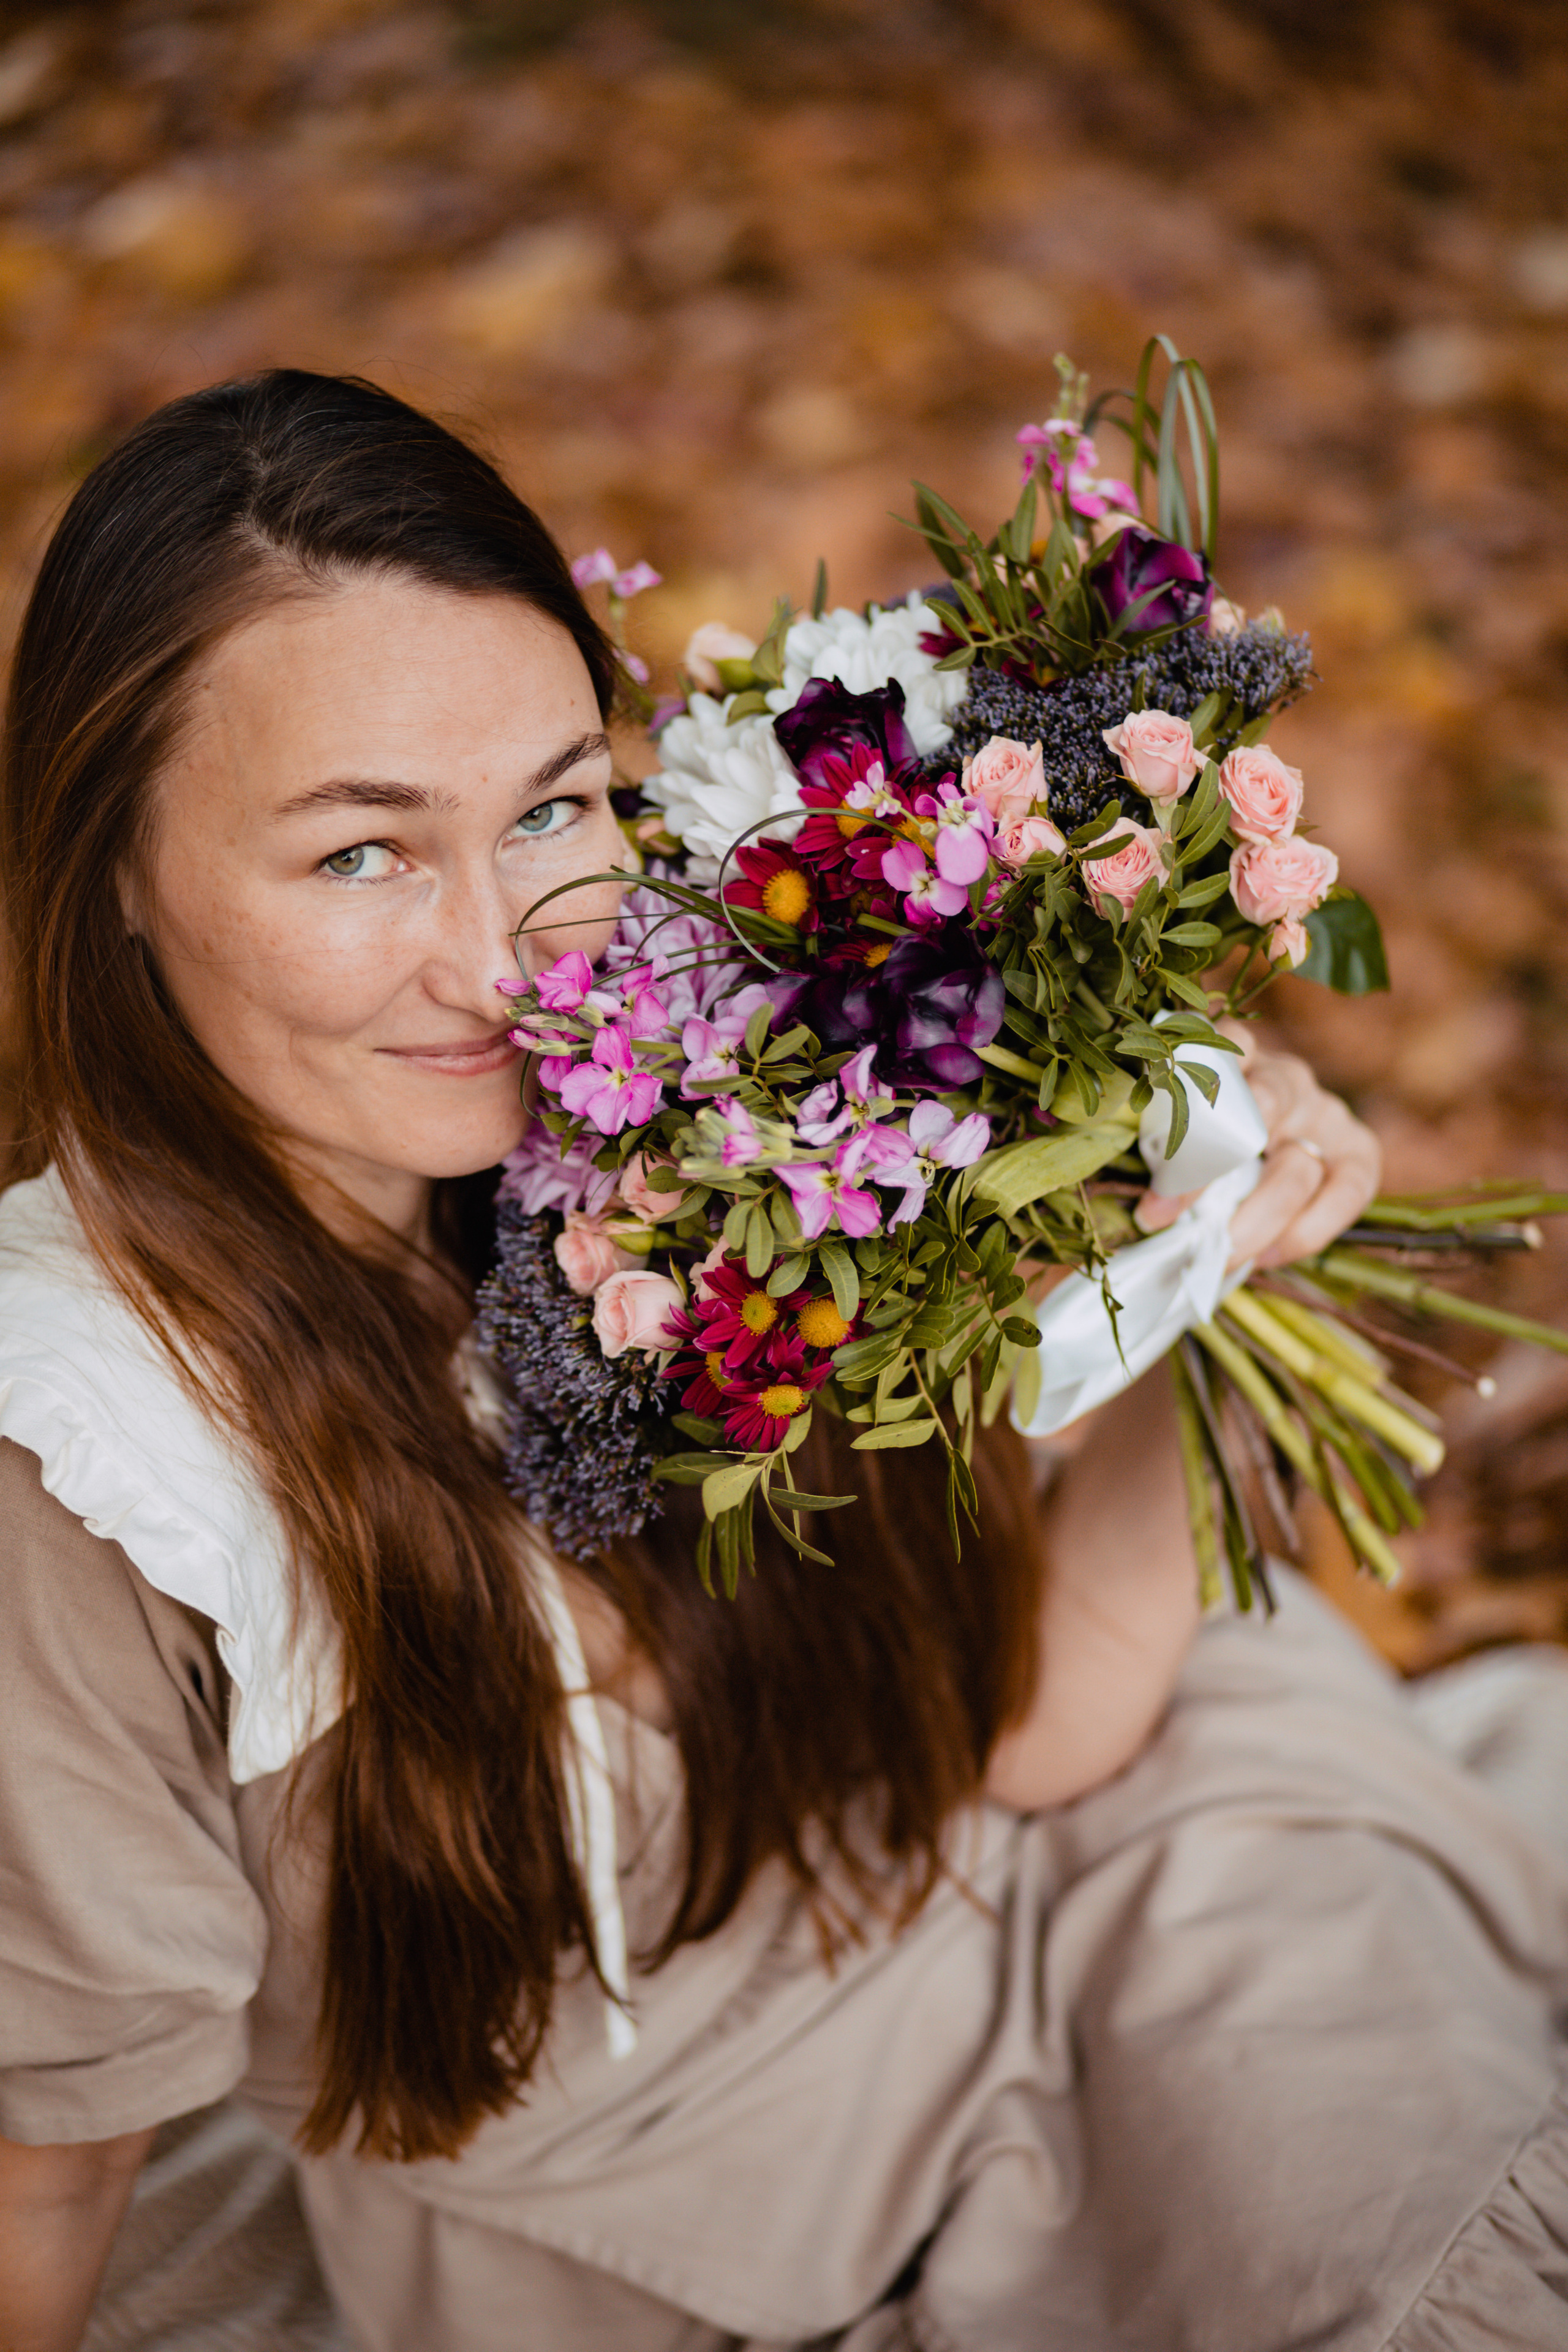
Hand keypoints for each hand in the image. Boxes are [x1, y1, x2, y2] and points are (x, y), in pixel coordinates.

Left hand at [1135, 1032, 1380, 1272]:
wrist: (1283, 1146)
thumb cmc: (1217, 1143)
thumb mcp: (1188, 1134)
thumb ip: (1173, 1151)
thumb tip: (1151, 1212)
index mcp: (1238, 1059)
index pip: (1217, 1056)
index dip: (1186, 1105)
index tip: (1153, 1162)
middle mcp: (1287, 1078)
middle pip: (1260, 1112)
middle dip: (1209, 1176)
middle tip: (1170, 1221)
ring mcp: (1327, 1113)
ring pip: (1296, 1168)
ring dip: (1255, 1222)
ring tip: (1222, 1255)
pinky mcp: (1360, 1151)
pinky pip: (1346, 1193)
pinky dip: (1305, 1232)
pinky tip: (1271, 1255)